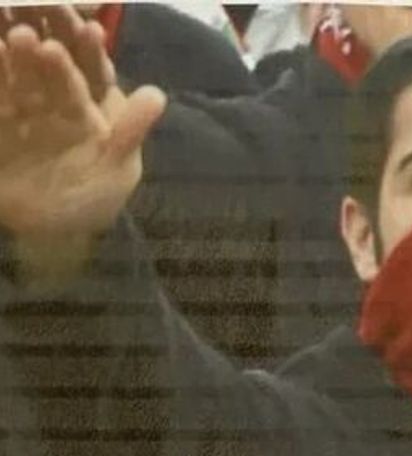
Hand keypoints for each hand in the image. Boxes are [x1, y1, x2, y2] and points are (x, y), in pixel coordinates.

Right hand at [0, 22, 164, 238]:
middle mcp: (54, 100)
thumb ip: (131, 131)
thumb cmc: (91, 197)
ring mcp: (21, 109)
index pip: (92, 71)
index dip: (92, 51)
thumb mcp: (116, 168)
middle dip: (46, 48)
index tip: (92, 29)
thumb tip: (158, 95)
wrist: (52, 232)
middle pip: (50, 65)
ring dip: (16, 58)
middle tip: (38, 33)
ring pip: (18, 77)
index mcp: (90, 105)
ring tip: (18, 39)